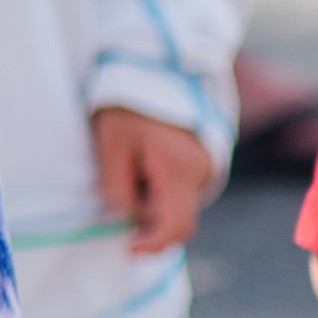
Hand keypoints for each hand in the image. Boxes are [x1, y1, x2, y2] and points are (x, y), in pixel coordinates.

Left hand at [89, 106, 219, 256]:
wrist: (151, 68)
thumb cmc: (126, 106)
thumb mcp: (111, 147)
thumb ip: (118, 190)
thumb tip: (128, 219)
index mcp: (180, 170)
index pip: (175, 227)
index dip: (152, 247)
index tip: (127, 249)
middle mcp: (200, 172)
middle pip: (175, 218)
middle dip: (147, 217)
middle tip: (122, 183)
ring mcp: (205, 166)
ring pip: (177, 204)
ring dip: (151, 198)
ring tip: (132, 162)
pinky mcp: (202, 161)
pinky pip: (180, 189)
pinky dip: (159, 188)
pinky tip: (144, 161)